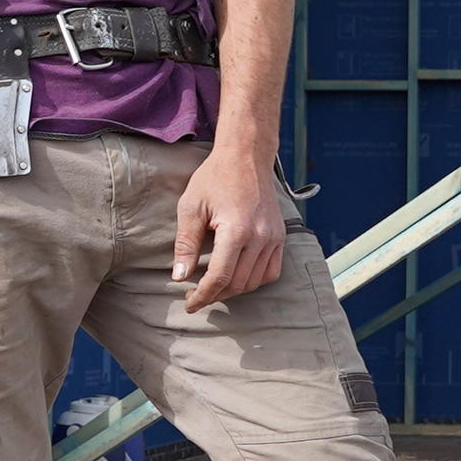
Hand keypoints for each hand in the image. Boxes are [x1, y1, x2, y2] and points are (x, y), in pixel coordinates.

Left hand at [171, 145, 291, 311]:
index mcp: (237, 230)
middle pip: (237, 284)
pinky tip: (237, 278)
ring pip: (255, 282)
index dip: (203, 295)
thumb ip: (186, 244)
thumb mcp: (191, 207)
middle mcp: (260, 237)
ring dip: (233, 291)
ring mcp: (274, 238)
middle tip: (196, 296)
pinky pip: (271, 271)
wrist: (246, 157)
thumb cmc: (215, 178)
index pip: (220, 277)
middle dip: (215, 296)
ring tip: (213, 288)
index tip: (189, 304)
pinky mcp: (280, 236)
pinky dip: (254, 281)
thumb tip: (179, 277)